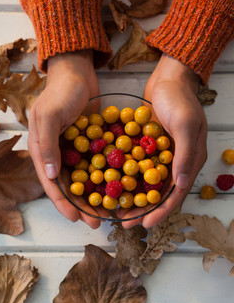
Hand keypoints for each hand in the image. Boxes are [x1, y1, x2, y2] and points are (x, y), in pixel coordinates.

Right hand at [28, 51, 100, 227]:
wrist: (78, 72)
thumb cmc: (61, 92)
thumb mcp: (50, 116)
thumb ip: (47, 145)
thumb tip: (48, 177)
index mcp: (42, 151)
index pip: (51, 184)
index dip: (63, 203)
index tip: (77, 218)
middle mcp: (58, 154)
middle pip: (70, 187)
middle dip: (82, 206)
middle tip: (97, 222)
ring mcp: (75, 150)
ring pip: (85, 179)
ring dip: (95, 195)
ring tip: (109, 211)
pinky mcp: (91, 144)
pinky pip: (98, 164)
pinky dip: (106, 177)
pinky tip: (118, 187)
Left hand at [124, 54, 207, 227]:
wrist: (169, 78)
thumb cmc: (179, 99)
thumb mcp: (185, 124)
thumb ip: (184, 154)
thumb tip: (180, 184)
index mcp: (189, 161)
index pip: (175, 194)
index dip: (160, 211)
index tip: (143, 224)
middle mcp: (176, 163)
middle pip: (159, 194)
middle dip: (143, 210)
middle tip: (124, 222)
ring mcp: (161, 156)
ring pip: (146, 184)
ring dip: (132, 197)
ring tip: (115, 209)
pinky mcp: (149, 148)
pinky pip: (137, 168)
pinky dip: (127, 178)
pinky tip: (112, 185)